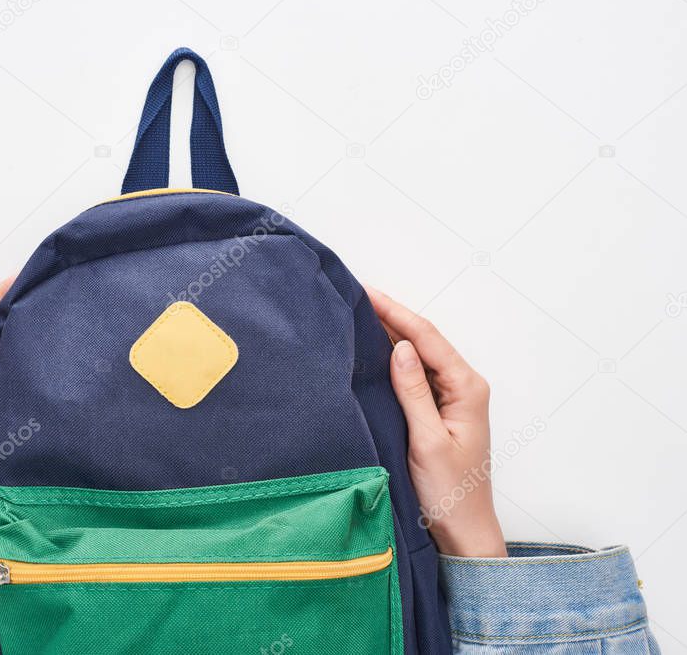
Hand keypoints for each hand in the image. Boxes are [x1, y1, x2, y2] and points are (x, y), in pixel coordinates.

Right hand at [366, 288, 506, 557]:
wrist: (462, 529)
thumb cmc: (449, 492)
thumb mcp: (427, 440)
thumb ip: (413, 392)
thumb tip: (400, 347)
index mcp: (467, 388)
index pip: (426, 338)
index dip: (395, 312)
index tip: (366, 293)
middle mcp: (463, 385)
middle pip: (424, 339)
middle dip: (392, 316)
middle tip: (356, 296)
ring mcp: (452, 396)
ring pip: (418, 354)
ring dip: (392, 333)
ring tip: (359, 314)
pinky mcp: (439, 409)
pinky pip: (415, 373)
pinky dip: (393, 357)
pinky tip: (374, 349)